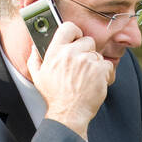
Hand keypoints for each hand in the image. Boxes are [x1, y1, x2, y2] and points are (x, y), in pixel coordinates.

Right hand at [28, 20, 111, 136]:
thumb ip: (34, 59)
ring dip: (96, 65)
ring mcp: (85, 61)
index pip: (68, 27)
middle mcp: (70, 54)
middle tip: (83, 67)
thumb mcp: (38, 77)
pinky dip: (105, 75)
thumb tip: (34, 47)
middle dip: (88, 52)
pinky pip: (107, 65)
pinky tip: (96, 83)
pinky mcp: (98, 70)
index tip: (78, 39)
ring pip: (98, 55)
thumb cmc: (55, 97)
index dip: (76, 32)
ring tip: (88, 79)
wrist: (68, 113)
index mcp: (55, 52)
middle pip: (88, 41)